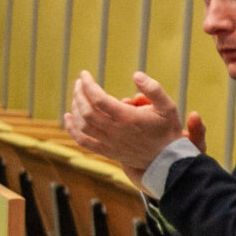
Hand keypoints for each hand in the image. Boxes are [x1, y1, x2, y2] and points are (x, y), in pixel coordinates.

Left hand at [66, 71, 187, 176]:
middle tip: (80, 83)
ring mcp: (110, 143)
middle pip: (86, 110)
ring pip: (82, 125)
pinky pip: (83, 141)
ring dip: (75, 108)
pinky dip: (72, 129)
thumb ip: (154, 89)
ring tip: (77, 96)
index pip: (99, 99)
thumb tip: (136, 74)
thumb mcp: (168, 106)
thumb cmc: (168, 131)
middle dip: (79, 93)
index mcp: (128, 118)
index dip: (88, 84)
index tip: (84, 74)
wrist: (168, 160)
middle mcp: (116, 131)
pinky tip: (67, 117)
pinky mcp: (107, 151)